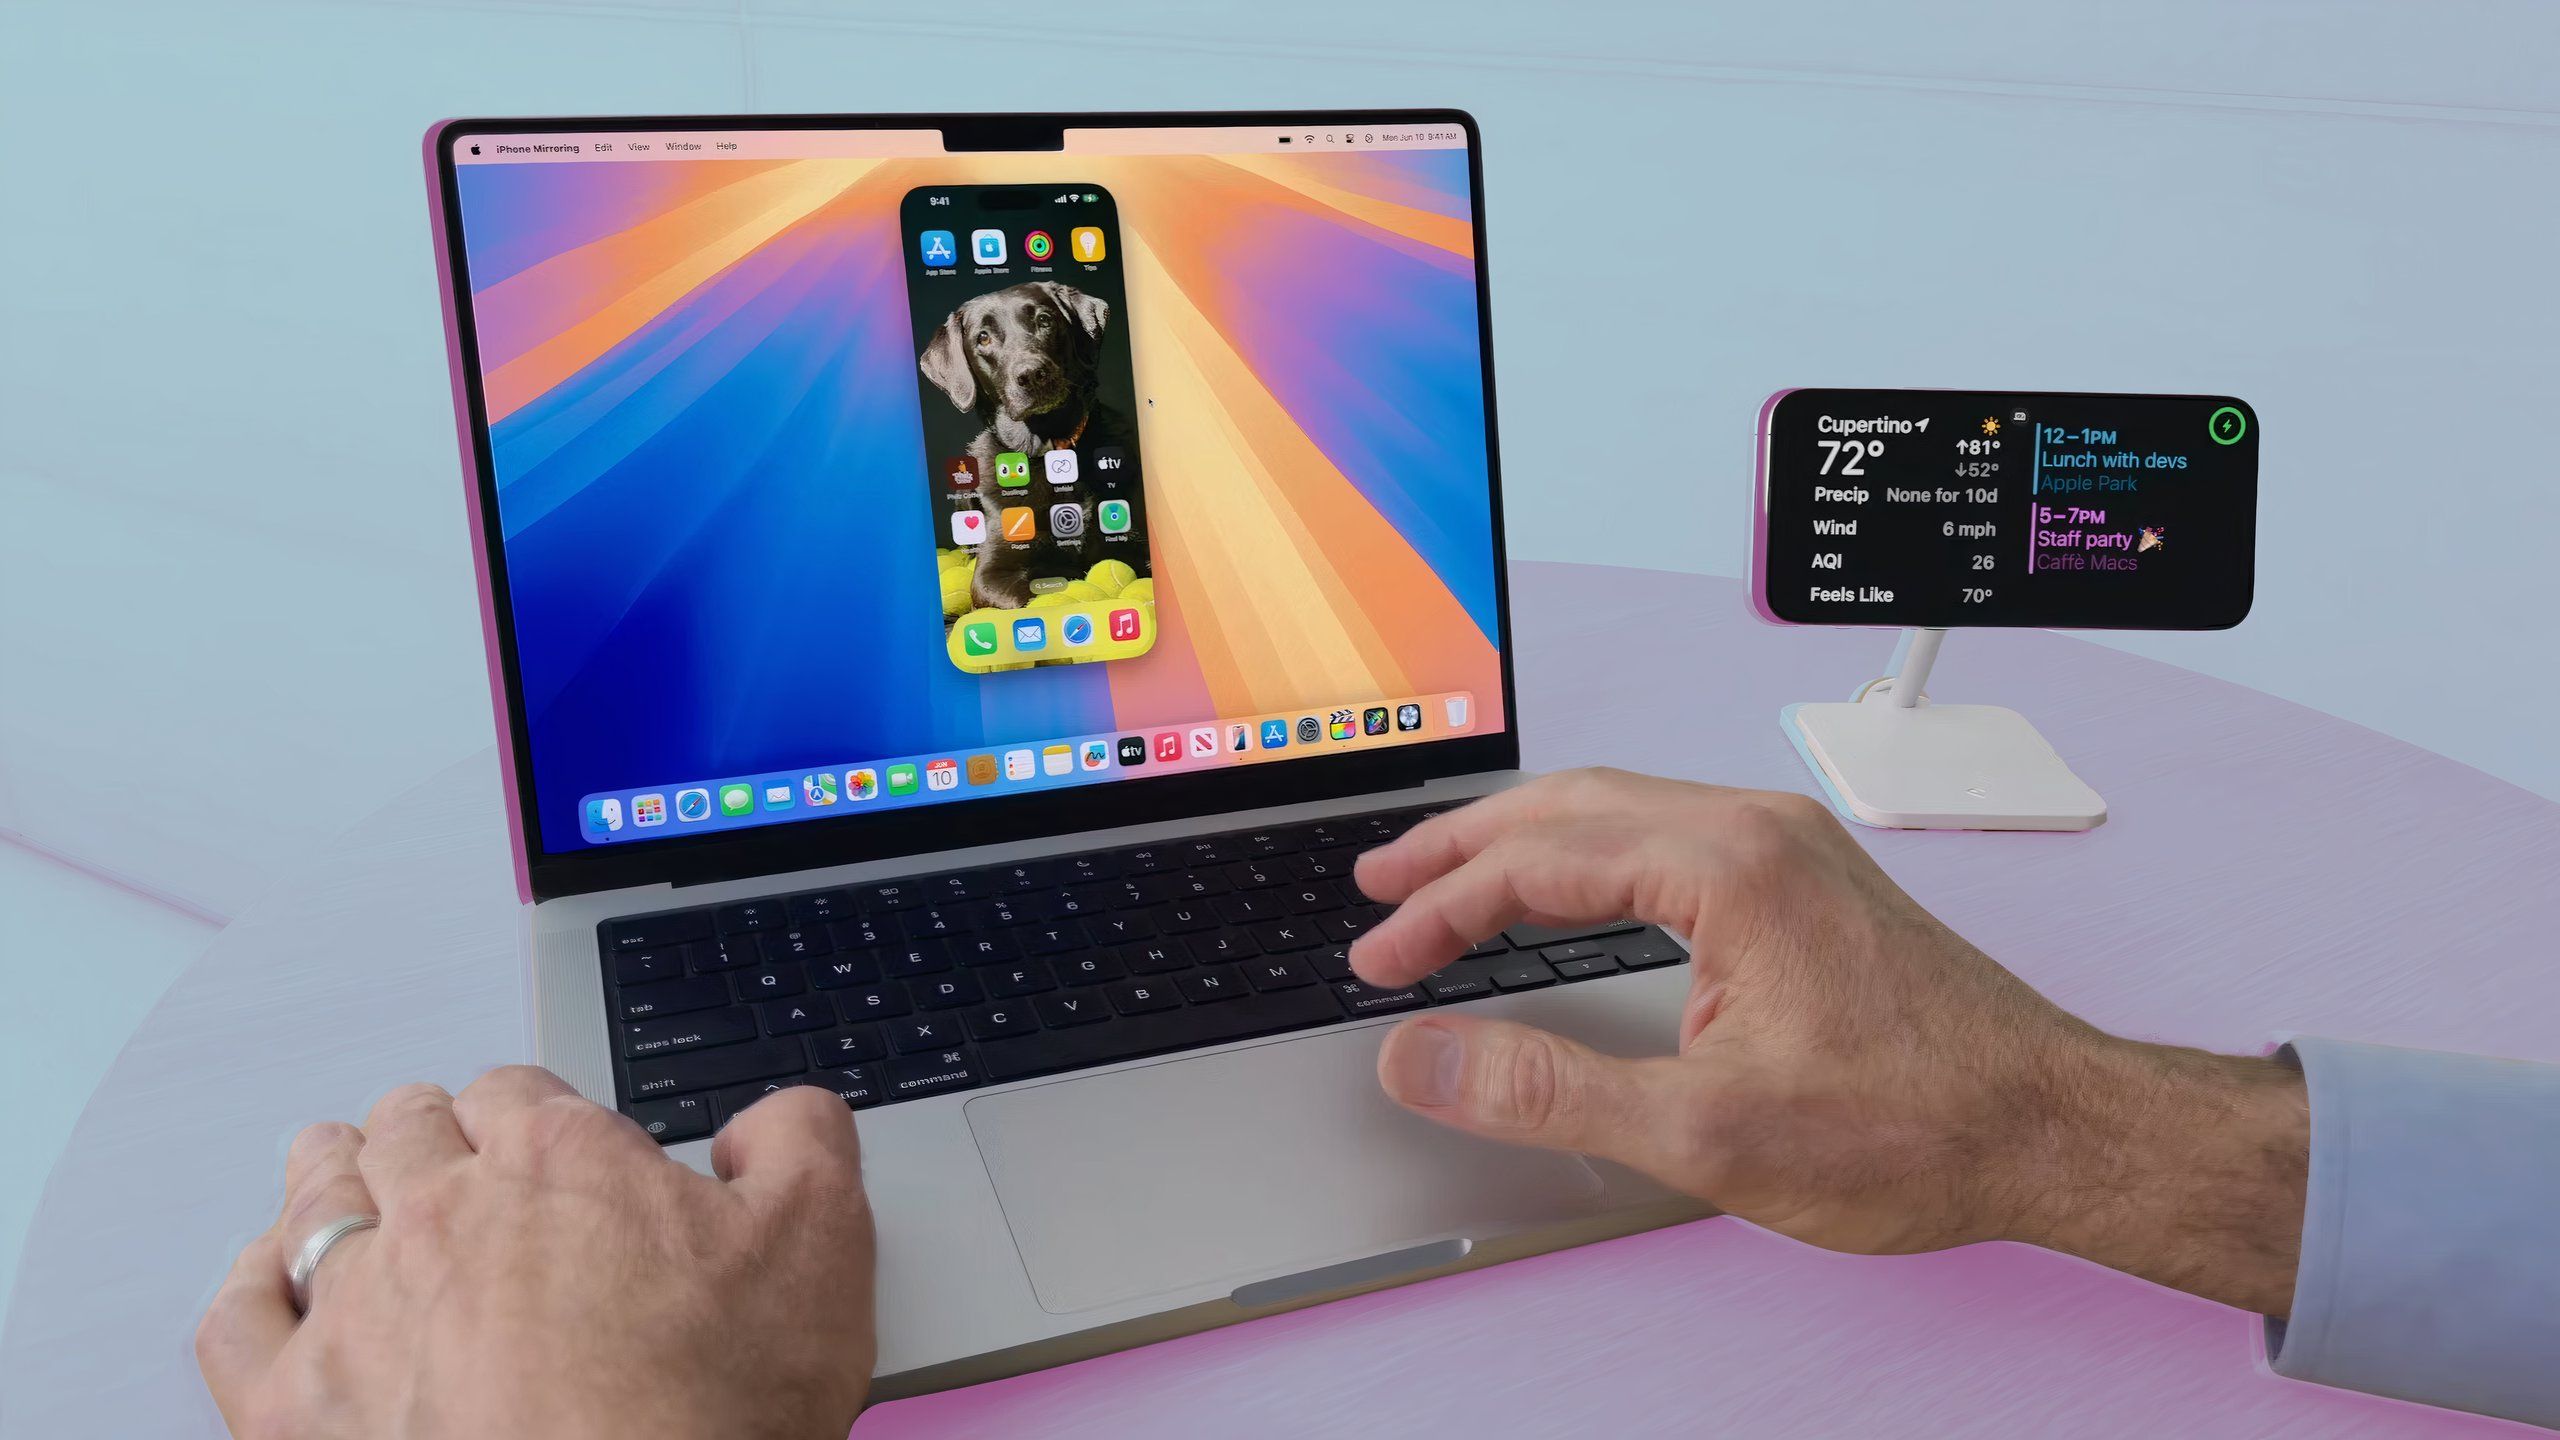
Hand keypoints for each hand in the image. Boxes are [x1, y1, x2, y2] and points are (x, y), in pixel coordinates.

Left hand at [196, 1068, 874, 1439]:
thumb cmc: (711, 1414)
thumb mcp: (821, 1249)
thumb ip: (802, 1143)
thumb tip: (775, 1116)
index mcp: (558, 1162)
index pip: (519, 1091)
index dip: (538, 1114)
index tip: (556, 1149)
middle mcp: (443, 1214)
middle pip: (409, 1127)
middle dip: (431, 1129)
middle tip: (449, 1150)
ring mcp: (358, 1308)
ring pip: (319, 1198)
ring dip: (336, 1174)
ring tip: (347, 1171)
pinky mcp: (296, 1406)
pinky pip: (239, 1318)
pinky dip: (252, 1286)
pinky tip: (272, 1281)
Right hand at [1350, 769, 2307, 1313]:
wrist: (2057, 1129)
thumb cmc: (1918, 1127)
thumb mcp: (1706, 1132)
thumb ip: (1547, 1089)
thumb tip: (1424, 1056)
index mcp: (1729, 865)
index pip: (1536, 861)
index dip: (1438, 910)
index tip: (1379, 963)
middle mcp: (1759, 829)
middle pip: (1568, 806)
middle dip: (1461, 846)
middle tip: (1378, 884)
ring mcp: (1790, 847)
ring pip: (1618, 810)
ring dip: (1521, 842)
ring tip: (1445, 878)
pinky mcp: (1808, 880)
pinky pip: (1665, 834)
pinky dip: (1586, 855)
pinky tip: (1566, 891)